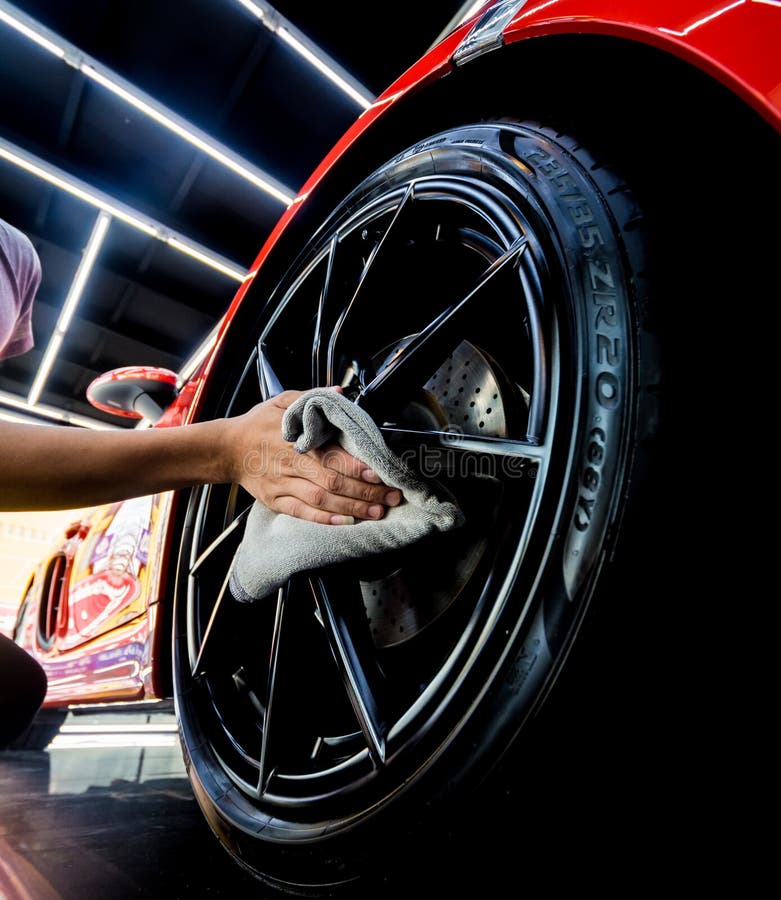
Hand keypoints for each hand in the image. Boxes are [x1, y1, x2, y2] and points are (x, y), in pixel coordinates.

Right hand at [222, 390, 401, 523]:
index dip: (356, 467)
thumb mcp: (282, 401)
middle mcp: (291, 465)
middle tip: (391, 496)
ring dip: (352, 508)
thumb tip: (340, 392)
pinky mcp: (276, 501)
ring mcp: (283, 485)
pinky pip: (302, 513)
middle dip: (365, 491)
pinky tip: (346, 521)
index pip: (331, 456)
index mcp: (296, 441)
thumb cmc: (258, 424)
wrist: (226, 448)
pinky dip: (325, 519)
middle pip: (332, 482)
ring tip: (378, 511)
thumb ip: (312, 397)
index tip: (379, 472)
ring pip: (322, 500)